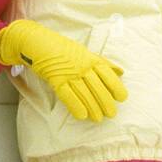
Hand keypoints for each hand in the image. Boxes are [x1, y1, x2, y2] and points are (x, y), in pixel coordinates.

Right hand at [0, 19, 127, 122]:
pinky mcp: (56, 79)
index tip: (122, 98)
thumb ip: (103, 63)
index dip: (115, 86)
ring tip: (98, 118)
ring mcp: (69, 72)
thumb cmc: (64, 49)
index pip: (107, 74)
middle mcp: (82, 66)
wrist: (39, 43)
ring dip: (92, 107)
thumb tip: (121, 72)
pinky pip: (67, 94)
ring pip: (84, 92)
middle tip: (111, 114)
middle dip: (106, 101)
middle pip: (97, 86)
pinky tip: (82, 115)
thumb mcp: (86, 52)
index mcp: (91, 59)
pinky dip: (75, 105)